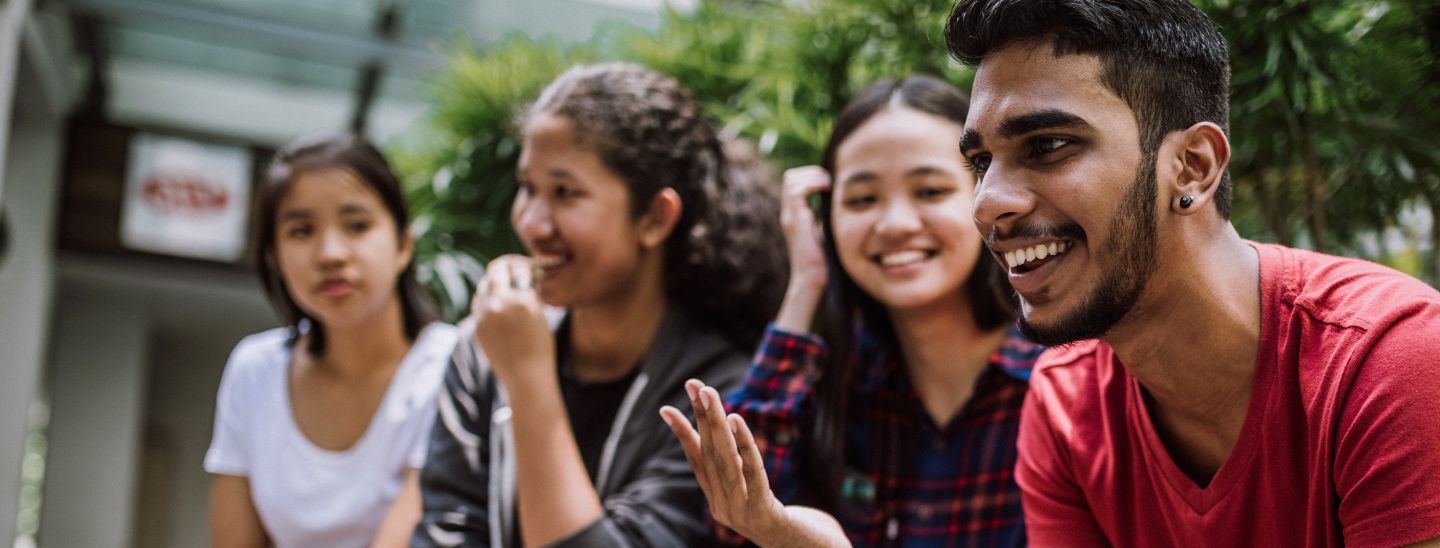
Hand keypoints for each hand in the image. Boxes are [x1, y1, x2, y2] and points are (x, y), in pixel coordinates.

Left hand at [473, 254, 554, 390]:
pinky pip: (478, 302)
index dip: (523, 265)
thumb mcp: (541, 314)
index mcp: (524, 300)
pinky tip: (496, 305)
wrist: (526, 376)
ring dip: (494, 283)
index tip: (527, 266)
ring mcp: (486, 314)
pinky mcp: (477, 325)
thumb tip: (519, 276)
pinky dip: (486, 299)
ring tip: (504, 289)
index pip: (519, 268)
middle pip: (496, 270)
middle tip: (511, 270)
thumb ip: (528, 293)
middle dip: (505, 268)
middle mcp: (501, 303)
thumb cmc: (541, 347)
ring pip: (484, 285)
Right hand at [660, 380, 788, 544]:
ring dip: (716, 424)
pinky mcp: (762, 513)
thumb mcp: (756, 494)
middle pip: (709, 455)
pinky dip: (743, 445)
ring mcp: (740, 511)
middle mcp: (723, 506)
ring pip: (724, 461)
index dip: (682, 434)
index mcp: (718, 500)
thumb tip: (727, 436)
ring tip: (710, 394)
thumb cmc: (782, 521)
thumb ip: (740, 473)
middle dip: (701, 416)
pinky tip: (737, 419)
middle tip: (694, 384)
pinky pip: (751, 474)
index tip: (665, 408)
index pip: (697, 461)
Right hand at [780, 166, 831, 293]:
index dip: (811, 176)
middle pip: (790, 177)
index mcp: (795, 215)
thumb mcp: (826, 233)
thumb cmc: (824, 262)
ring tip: (829, 184)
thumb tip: (841, 206)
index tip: (831, 184)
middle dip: (812, 172)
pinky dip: (812, 183)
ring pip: (791, 179)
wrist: (813, 281)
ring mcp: (790, 216)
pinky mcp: (795, 221)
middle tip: (831, 181)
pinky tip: (827, 188)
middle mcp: (789, 213)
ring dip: (812, 175)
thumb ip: (826, 219)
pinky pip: (796, 190)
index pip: (794, 182)